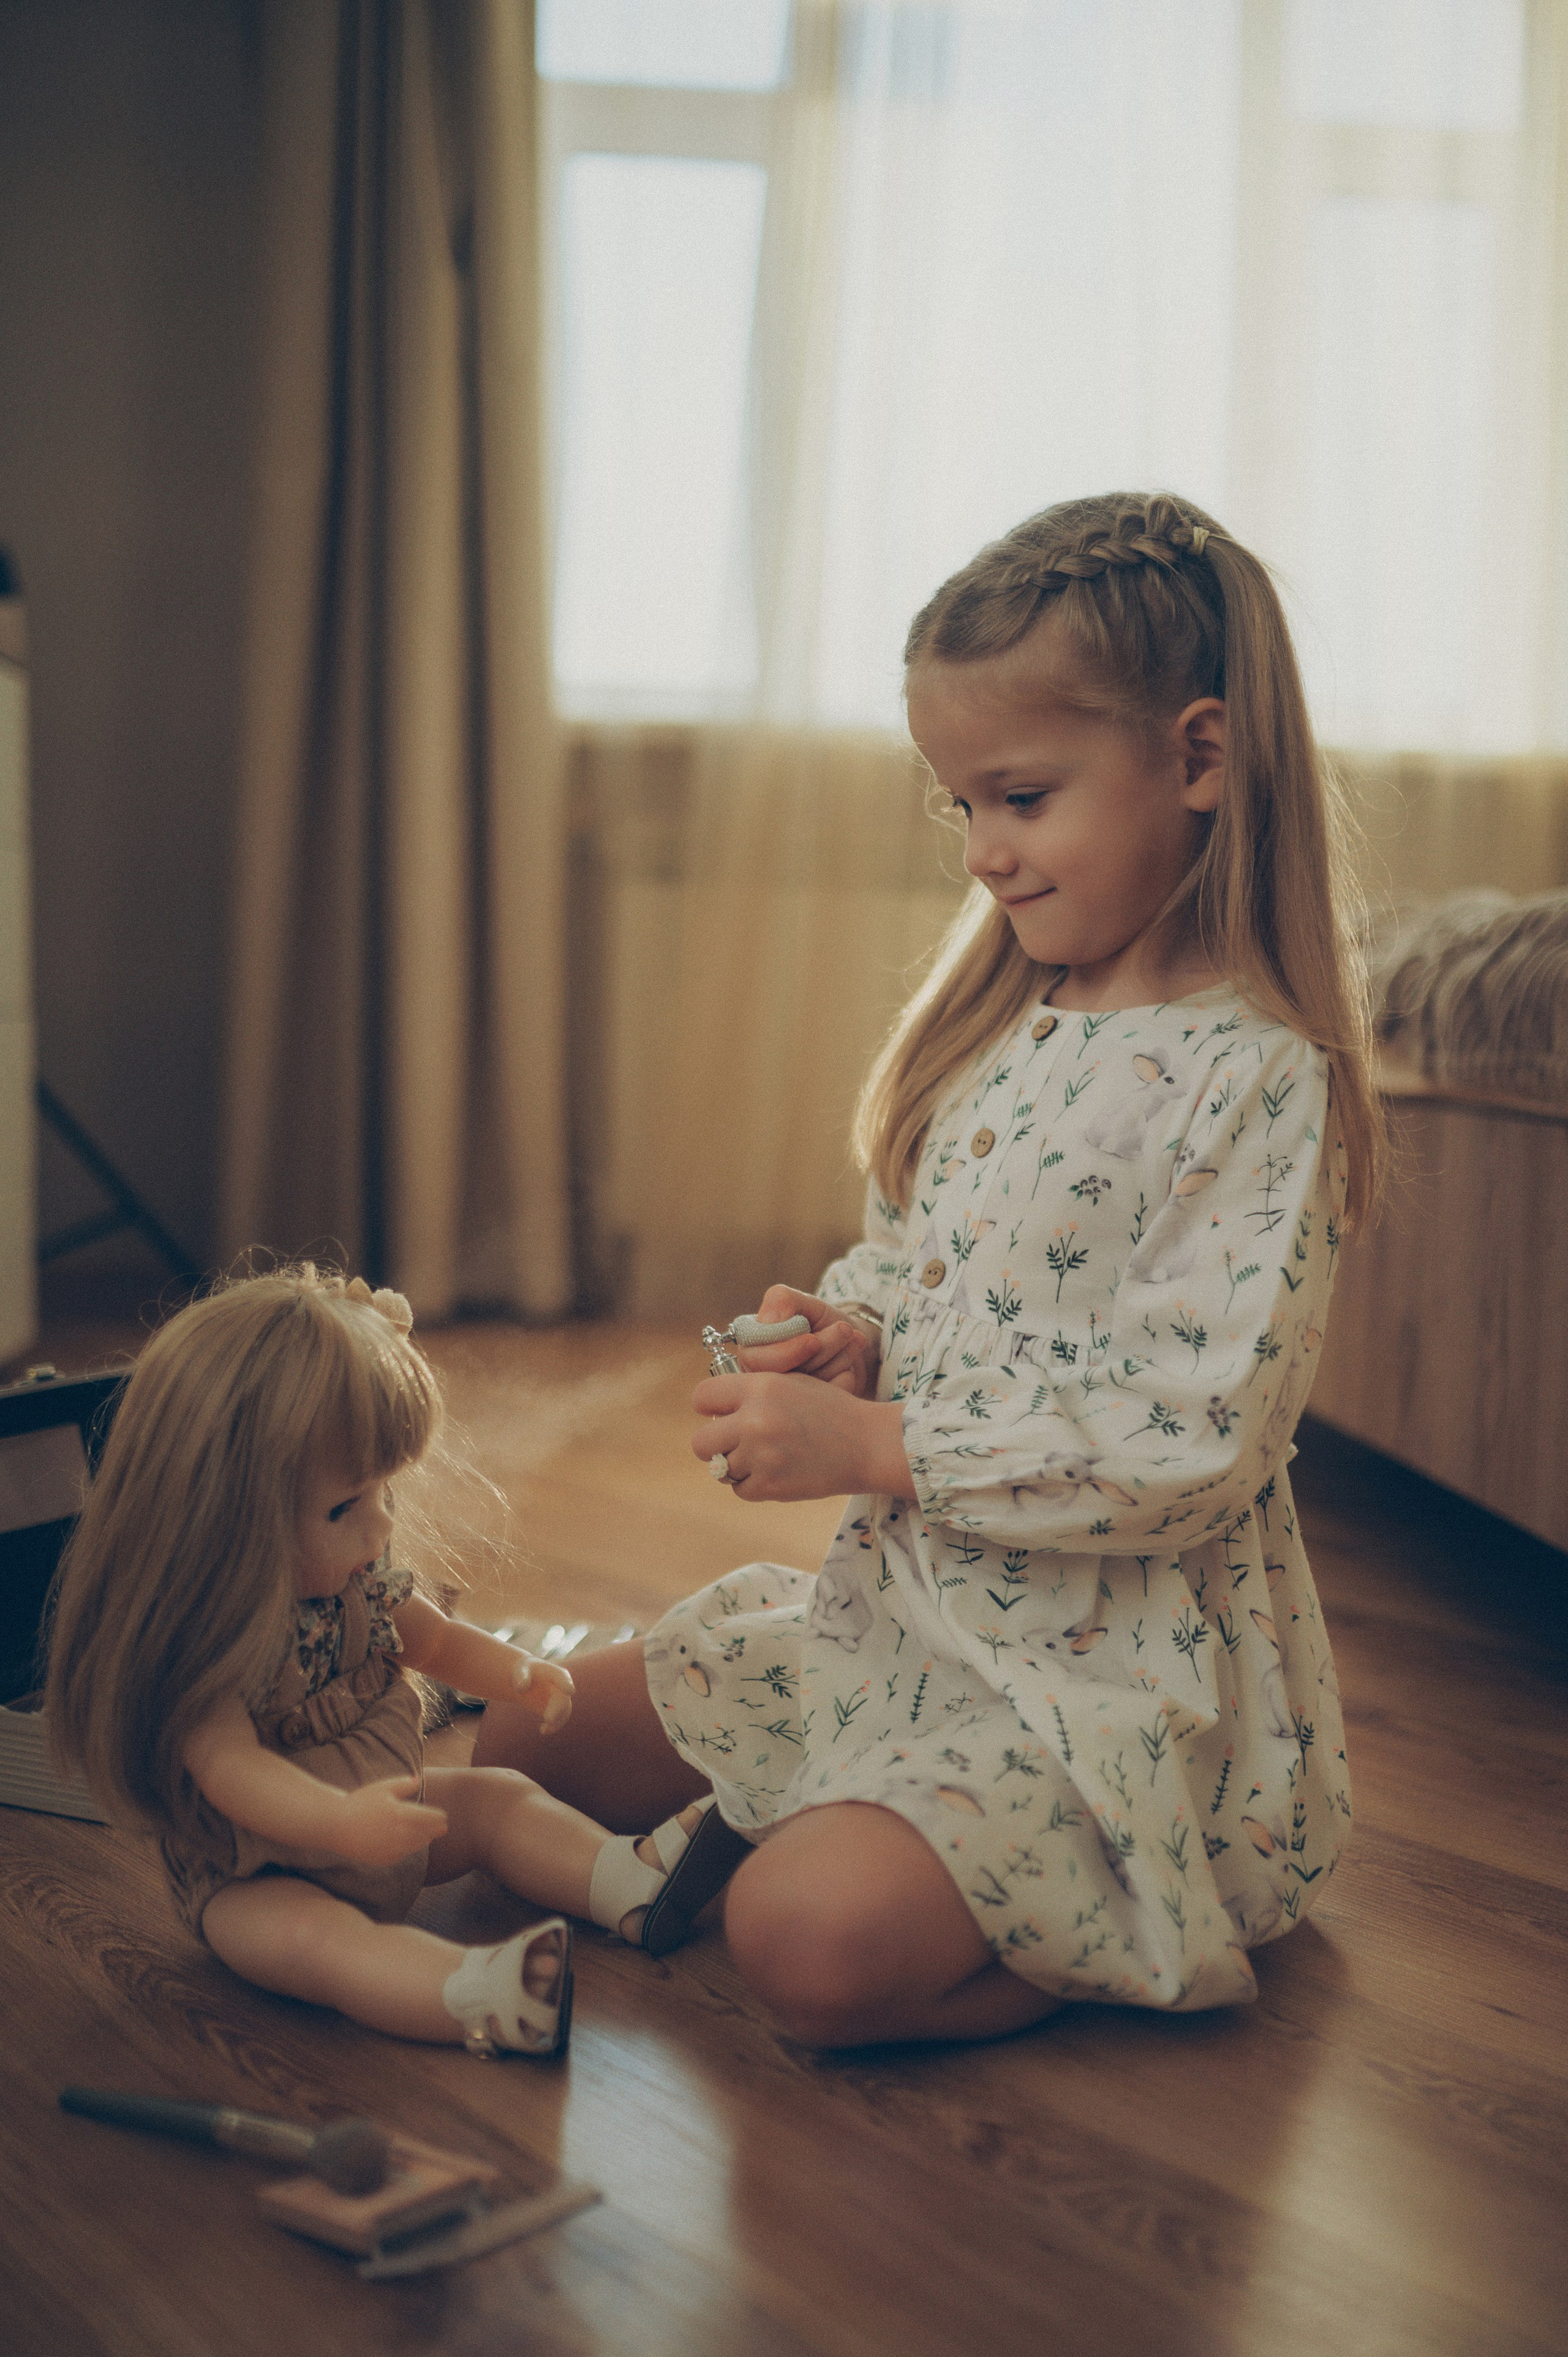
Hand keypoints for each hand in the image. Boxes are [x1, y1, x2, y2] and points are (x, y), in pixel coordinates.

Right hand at [331, 1775, 448, 1864]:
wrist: (336, 1825)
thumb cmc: (360, 1802)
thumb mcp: (382, 1788)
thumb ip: (404, 1784)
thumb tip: (418, 1781)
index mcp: (402, 1814)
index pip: (431, 1819)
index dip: (439, 1817)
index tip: (444, 1817)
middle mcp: (400, 1834)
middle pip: (427, 1834)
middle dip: (435, 1830)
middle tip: (443, 1828)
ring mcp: (392, 1849)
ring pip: (416, 1846)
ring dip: (423, 1840)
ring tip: (428, 1835)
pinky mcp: (384, 1859)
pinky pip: (402, 1854)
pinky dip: (408, 1849)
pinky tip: (408, 1843)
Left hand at [509, 1652, 573, 1732]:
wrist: (526, 1679)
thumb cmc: (524, 1672)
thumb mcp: (520, 1671)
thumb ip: (521, 1677)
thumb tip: (521, 1688)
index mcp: (555, 1673)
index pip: (562, 1677)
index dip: (566, 1683)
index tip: (570, 1690)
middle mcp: (562, 1686)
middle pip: (563, 1698)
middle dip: (558, 1709)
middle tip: (548, 1719)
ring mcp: (562, 1699)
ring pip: (565, 1711)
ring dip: (557, 1721)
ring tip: (543, 1730)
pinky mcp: (557, 1710)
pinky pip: (560, 1719)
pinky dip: (553, 1727)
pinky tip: (543, 1731)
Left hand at [692, 1370, 913, 1501]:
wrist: (867, 1445)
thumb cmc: (830, 1411)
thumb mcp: (790, 1383)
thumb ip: (751, 1392)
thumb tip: (713, 1411)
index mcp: (760, 1387)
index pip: (701, 1397)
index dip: (709, 1407)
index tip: (720, 1414)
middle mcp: (755, 1420)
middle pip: (700, 1442)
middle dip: (715, 1443)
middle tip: (737, 1442)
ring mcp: (761, 1456)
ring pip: (720, 1469)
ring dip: (737, 1465)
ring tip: (766, 1456)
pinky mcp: (769, 1486)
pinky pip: (740, 1489)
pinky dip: (753, 1484)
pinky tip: (776, 1471)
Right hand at [732, 1286, 879, 1397]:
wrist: (848, 1341)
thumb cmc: (818, 1321)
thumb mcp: (802, 1303)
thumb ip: (781, 1300)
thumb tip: (768, 1319)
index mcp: (752, 1351)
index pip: (757, 1362)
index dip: (787, 1352)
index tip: (813, 1340)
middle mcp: (764, 1379)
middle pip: (786, 1378)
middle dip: (821, 1351)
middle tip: (844, 1329)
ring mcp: (788, 1400)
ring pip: (811, 1388)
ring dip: (839, 1358)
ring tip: (852, 1337)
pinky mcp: (811, 1413)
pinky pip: (828, 1402)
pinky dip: (845, 1378)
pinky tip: (851, 1363)